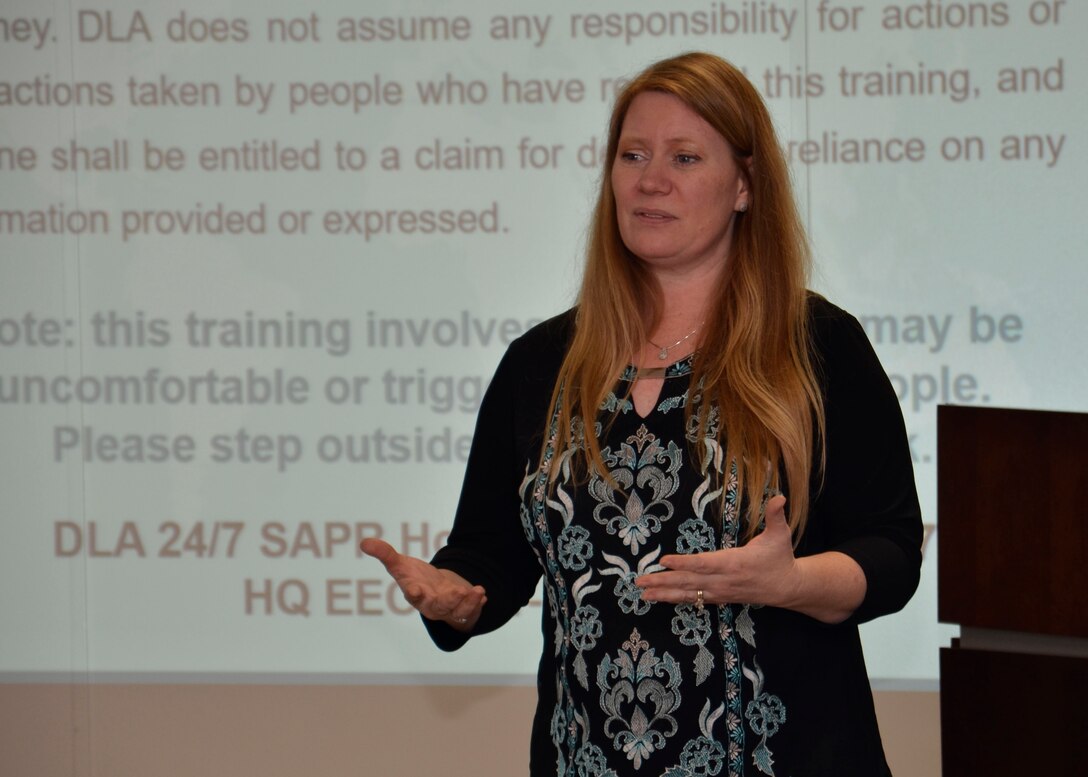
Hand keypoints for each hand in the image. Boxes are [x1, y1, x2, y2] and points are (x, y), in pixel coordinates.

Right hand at [360, 538, 486, 630]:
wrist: (436, 592)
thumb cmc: (415, 579)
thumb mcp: (400, 566)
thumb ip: (385, 554)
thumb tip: (363, 542)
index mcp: (415, 594)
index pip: (413, 595)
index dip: (414, 593)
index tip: (416, 590)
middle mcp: (431, 604)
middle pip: (437, 607)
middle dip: (447, 601)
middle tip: (456, 593)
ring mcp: (448, 609)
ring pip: (457, 610)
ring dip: (466, 602)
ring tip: (475, 591)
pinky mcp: (462, 610)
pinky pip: (470, 610)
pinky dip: (476, 603)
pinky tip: (481, 593)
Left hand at [635, 495, 799, 609]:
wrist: (787, 588)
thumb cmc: (780, 558)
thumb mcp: (780, 535)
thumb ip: (775, 515)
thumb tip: (780, 497)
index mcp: (734, 563)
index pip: (704, 563)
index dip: (683, 563)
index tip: (664, 560)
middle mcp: (723, 579)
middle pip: (689, 581)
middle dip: (664, 581)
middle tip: (640, 581)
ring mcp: (720, 591)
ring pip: (689, 593)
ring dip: (664, 593)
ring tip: (643, 594)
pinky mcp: (719, 598)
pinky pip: (694, 599)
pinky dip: (676, 599)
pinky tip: (660, 599)